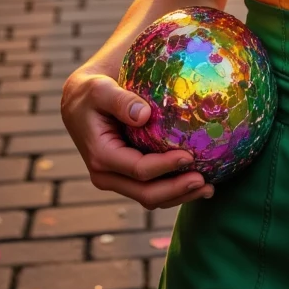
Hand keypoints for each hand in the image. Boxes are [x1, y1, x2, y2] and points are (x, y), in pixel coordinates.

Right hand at [61, 68, 214, 206]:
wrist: (80, 102)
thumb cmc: (92, 92)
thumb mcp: (100, 90)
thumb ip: (120, 100)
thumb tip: (143, 115)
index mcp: (101, 156)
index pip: (139, 169)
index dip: (166, 166)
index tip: (190, 156)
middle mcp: (107, 175)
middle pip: (147, 193)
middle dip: (177, 190)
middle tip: (205, 183)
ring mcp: (117, 179)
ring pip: (150, 197)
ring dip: (179, 196)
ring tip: (208, 189)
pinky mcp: (127, 177)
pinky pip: (152, 189)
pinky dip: (174, 191)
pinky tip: (197, 184)